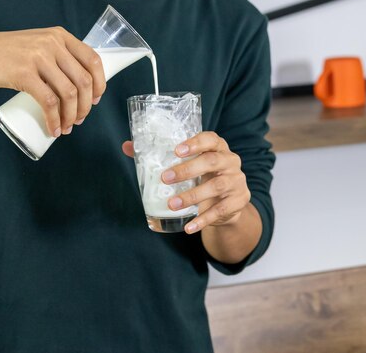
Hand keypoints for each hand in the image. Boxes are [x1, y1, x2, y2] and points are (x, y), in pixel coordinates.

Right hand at [0, 28, 105, 136]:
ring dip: (71, 116)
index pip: (93, 60)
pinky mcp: (23, 74)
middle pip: (83, 80)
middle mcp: (52, 43)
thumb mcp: (37, 44)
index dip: (100, 83)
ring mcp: (38, 58)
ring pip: (68, 93)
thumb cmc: (5, 53)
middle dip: (86, 106)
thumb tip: (79, 84)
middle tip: (79, 119)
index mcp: (60, 36)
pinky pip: (49, 102)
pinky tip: (53, 128)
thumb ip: (57, 56)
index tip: (95, 100)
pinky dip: (54, 119)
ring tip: (66, 127)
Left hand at [122, 132, 250, 233]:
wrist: (229, 202)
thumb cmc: (203, 175)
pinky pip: (221, 211)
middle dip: (188, 169)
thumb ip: (160, 155)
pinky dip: (204, 219)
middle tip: (165, 178)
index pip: (210, 139)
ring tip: (172, 204)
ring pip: (216, 187)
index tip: (177, 150)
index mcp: (218, 147)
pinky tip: (189, 227)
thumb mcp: (188, 164)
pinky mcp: (238, 202)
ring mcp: (236, 182)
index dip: (195, 143)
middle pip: (212, 162)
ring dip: (192, 196)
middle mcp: (230, 161)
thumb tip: (127, 147)